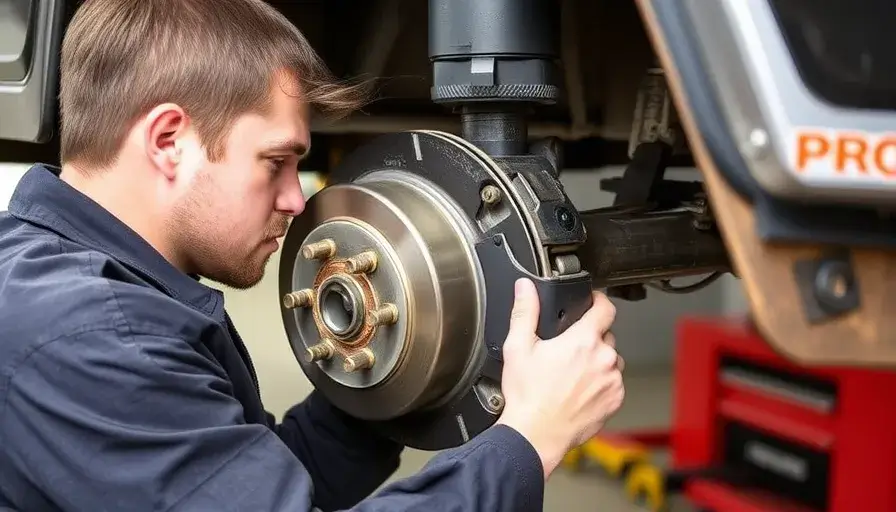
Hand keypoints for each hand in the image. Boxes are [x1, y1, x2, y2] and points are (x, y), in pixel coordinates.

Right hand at [495, 278, 624, 478]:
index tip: (592, 304)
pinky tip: (579, 391)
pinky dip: (601, 383)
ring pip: (611, 361)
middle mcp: (604, 359)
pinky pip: (613, 383)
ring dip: (597, 362)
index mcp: (583, 340)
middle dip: (590, 339)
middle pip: (606, 336)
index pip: (606, 308)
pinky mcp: (615, 401)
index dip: (598, 301)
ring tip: (572, 374)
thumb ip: (525, 311)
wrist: (536, 434)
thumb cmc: (528, 395)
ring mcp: (612, 381)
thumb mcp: (518, 347)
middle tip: (569, 350)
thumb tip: (525, 288)